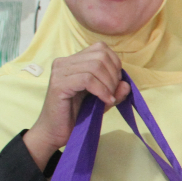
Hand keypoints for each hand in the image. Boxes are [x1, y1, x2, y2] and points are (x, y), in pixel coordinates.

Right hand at [23, 43, 131, 168]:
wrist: (55, 133)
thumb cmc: (76, 116)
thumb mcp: (101, 101)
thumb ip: (114, 91)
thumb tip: (126, 83)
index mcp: (73, 61)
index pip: (101, 48)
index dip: (115, 64)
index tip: (116, 83)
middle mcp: (64, 62)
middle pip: (100, 55)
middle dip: (114, 75)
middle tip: (113, 93)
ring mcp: (60, 71)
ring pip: (95, 66)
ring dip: (109, 83)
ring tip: (109, 98)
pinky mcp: (59, 84)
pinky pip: (87, 79)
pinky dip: (101, 90)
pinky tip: (105, 101)